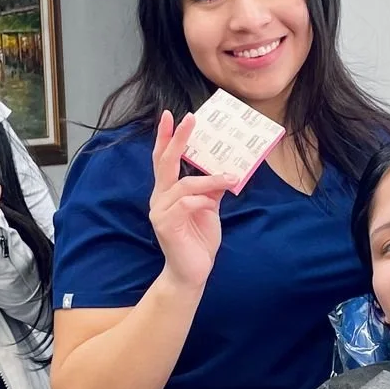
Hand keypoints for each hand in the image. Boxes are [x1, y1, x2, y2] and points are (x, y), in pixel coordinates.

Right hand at [149, 112, 235, 291]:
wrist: (192, 272)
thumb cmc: (199, 240)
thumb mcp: (209, 208)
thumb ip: (211, 189)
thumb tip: (224, 169)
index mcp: (167, 192)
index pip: (163, 160)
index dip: (166, 138)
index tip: (169, 116)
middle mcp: (160, 198)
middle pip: (165, 162)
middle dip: (177, 138)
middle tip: (189, 118)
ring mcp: (160, 211)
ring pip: (183, 184)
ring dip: (208, 179)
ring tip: (229, 176)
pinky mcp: (166, 225)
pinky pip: (186, 203)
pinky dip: (202, 199)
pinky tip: (212, 204)